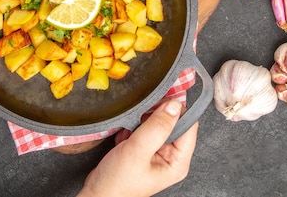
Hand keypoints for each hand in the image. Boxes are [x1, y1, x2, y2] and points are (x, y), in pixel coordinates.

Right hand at [78, 100, 197, 196]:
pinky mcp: (144, 150)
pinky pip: (143, 129)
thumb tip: (174, 104)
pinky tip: (124, 139)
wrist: (97, 195)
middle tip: (140, 119)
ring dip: (141, 122)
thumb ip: (157, 127)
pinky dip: (132, 129)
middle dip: (154, 116)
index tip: (161, 99)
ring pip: (156, 123)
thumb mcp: (138, 151)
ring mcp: (157, 153)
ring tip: (130, 134)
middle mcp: (171, 157)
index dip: (176, 109)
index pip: (189, 124)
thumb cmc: (118, 182)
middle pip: (173, 122)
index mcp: (178, 161)